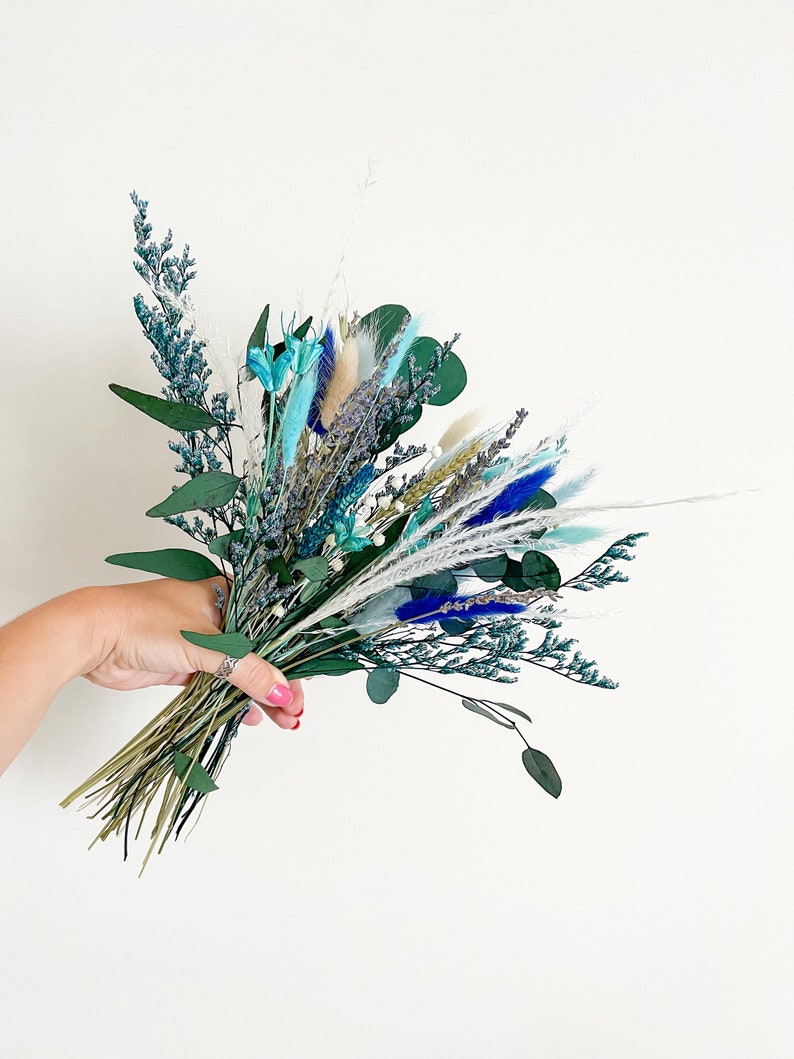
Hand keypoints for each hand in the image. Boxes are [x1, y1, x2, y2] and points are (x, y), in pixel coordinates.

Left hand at [83, 578, 303, 729]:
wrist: (93, 636)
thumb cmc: (145, 621)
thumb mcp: (205, 645)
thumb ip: (247, 671)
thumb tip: (282, 694)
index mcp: (228, 595)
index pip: (271, 629)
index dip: (290, 659)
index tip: (301, 689)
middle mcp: (217, 615)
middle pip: (259, 653)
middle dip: (277, 684)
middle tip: (293, 713)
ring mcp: (200, 641)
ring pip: (239, 672)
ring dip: (258, 696)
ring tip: (279, 721)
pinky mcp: (183, 665)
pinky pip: (218, 684)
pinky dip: (233, 700)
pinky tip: (248, 716)